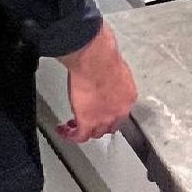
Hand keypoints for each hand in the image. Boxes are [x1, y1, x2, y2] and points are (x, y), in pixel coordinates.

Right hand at [56, 23, 136, 143]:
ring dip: (85, 131)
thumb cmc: (103, 55)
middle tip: (88, 120)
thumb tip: (104, 73)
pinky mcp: (88, 121)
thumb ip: (111, 76)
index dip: (109, 113)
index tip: (101, 110)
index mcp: (128, 95)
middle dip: (99, 125)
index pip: (120, 111)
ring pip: (96, 133)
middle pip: (110, 126)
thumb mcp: (115, 66)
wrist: (95, 59)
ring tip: (74, 126)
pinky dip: (71, 135)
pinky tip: (64, 131)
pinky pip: (79, 135)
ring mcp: (105, 118)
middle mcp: (120, 110)